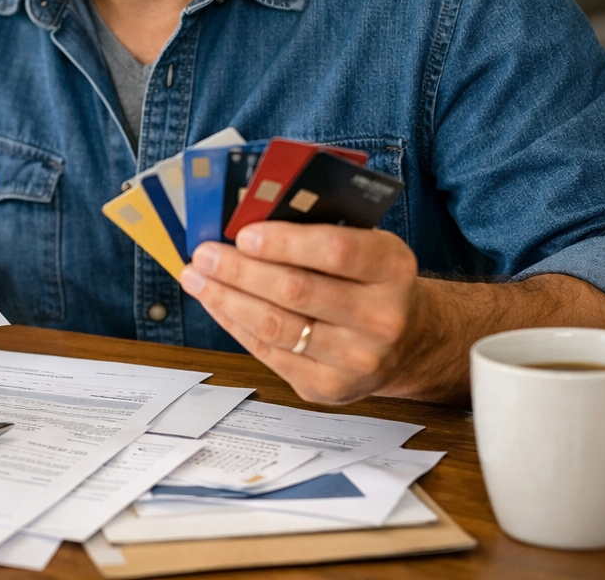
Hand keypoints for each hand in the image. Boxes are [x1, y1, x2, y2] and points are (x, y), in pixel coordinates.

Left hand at [178, 222, 417, 403]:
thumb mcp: (363, 245)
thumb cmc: (370, 281)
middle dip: (240, 270)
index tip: (244, 234)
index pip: (335, 251)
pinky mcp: (329, 387)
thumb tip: (247, 218)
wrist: (406, 341)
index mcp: (392, 269)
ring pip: (276, 326)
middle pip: (296, 291)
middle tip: (205, 253)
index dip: (285, 243)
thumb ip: (317, 231)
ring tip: (198, 277)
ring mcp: (357, 359)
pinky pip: (269, 353)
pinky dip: (235, 324)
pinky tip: (217, 304)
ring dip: (227, 299)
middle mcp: (382, 318)